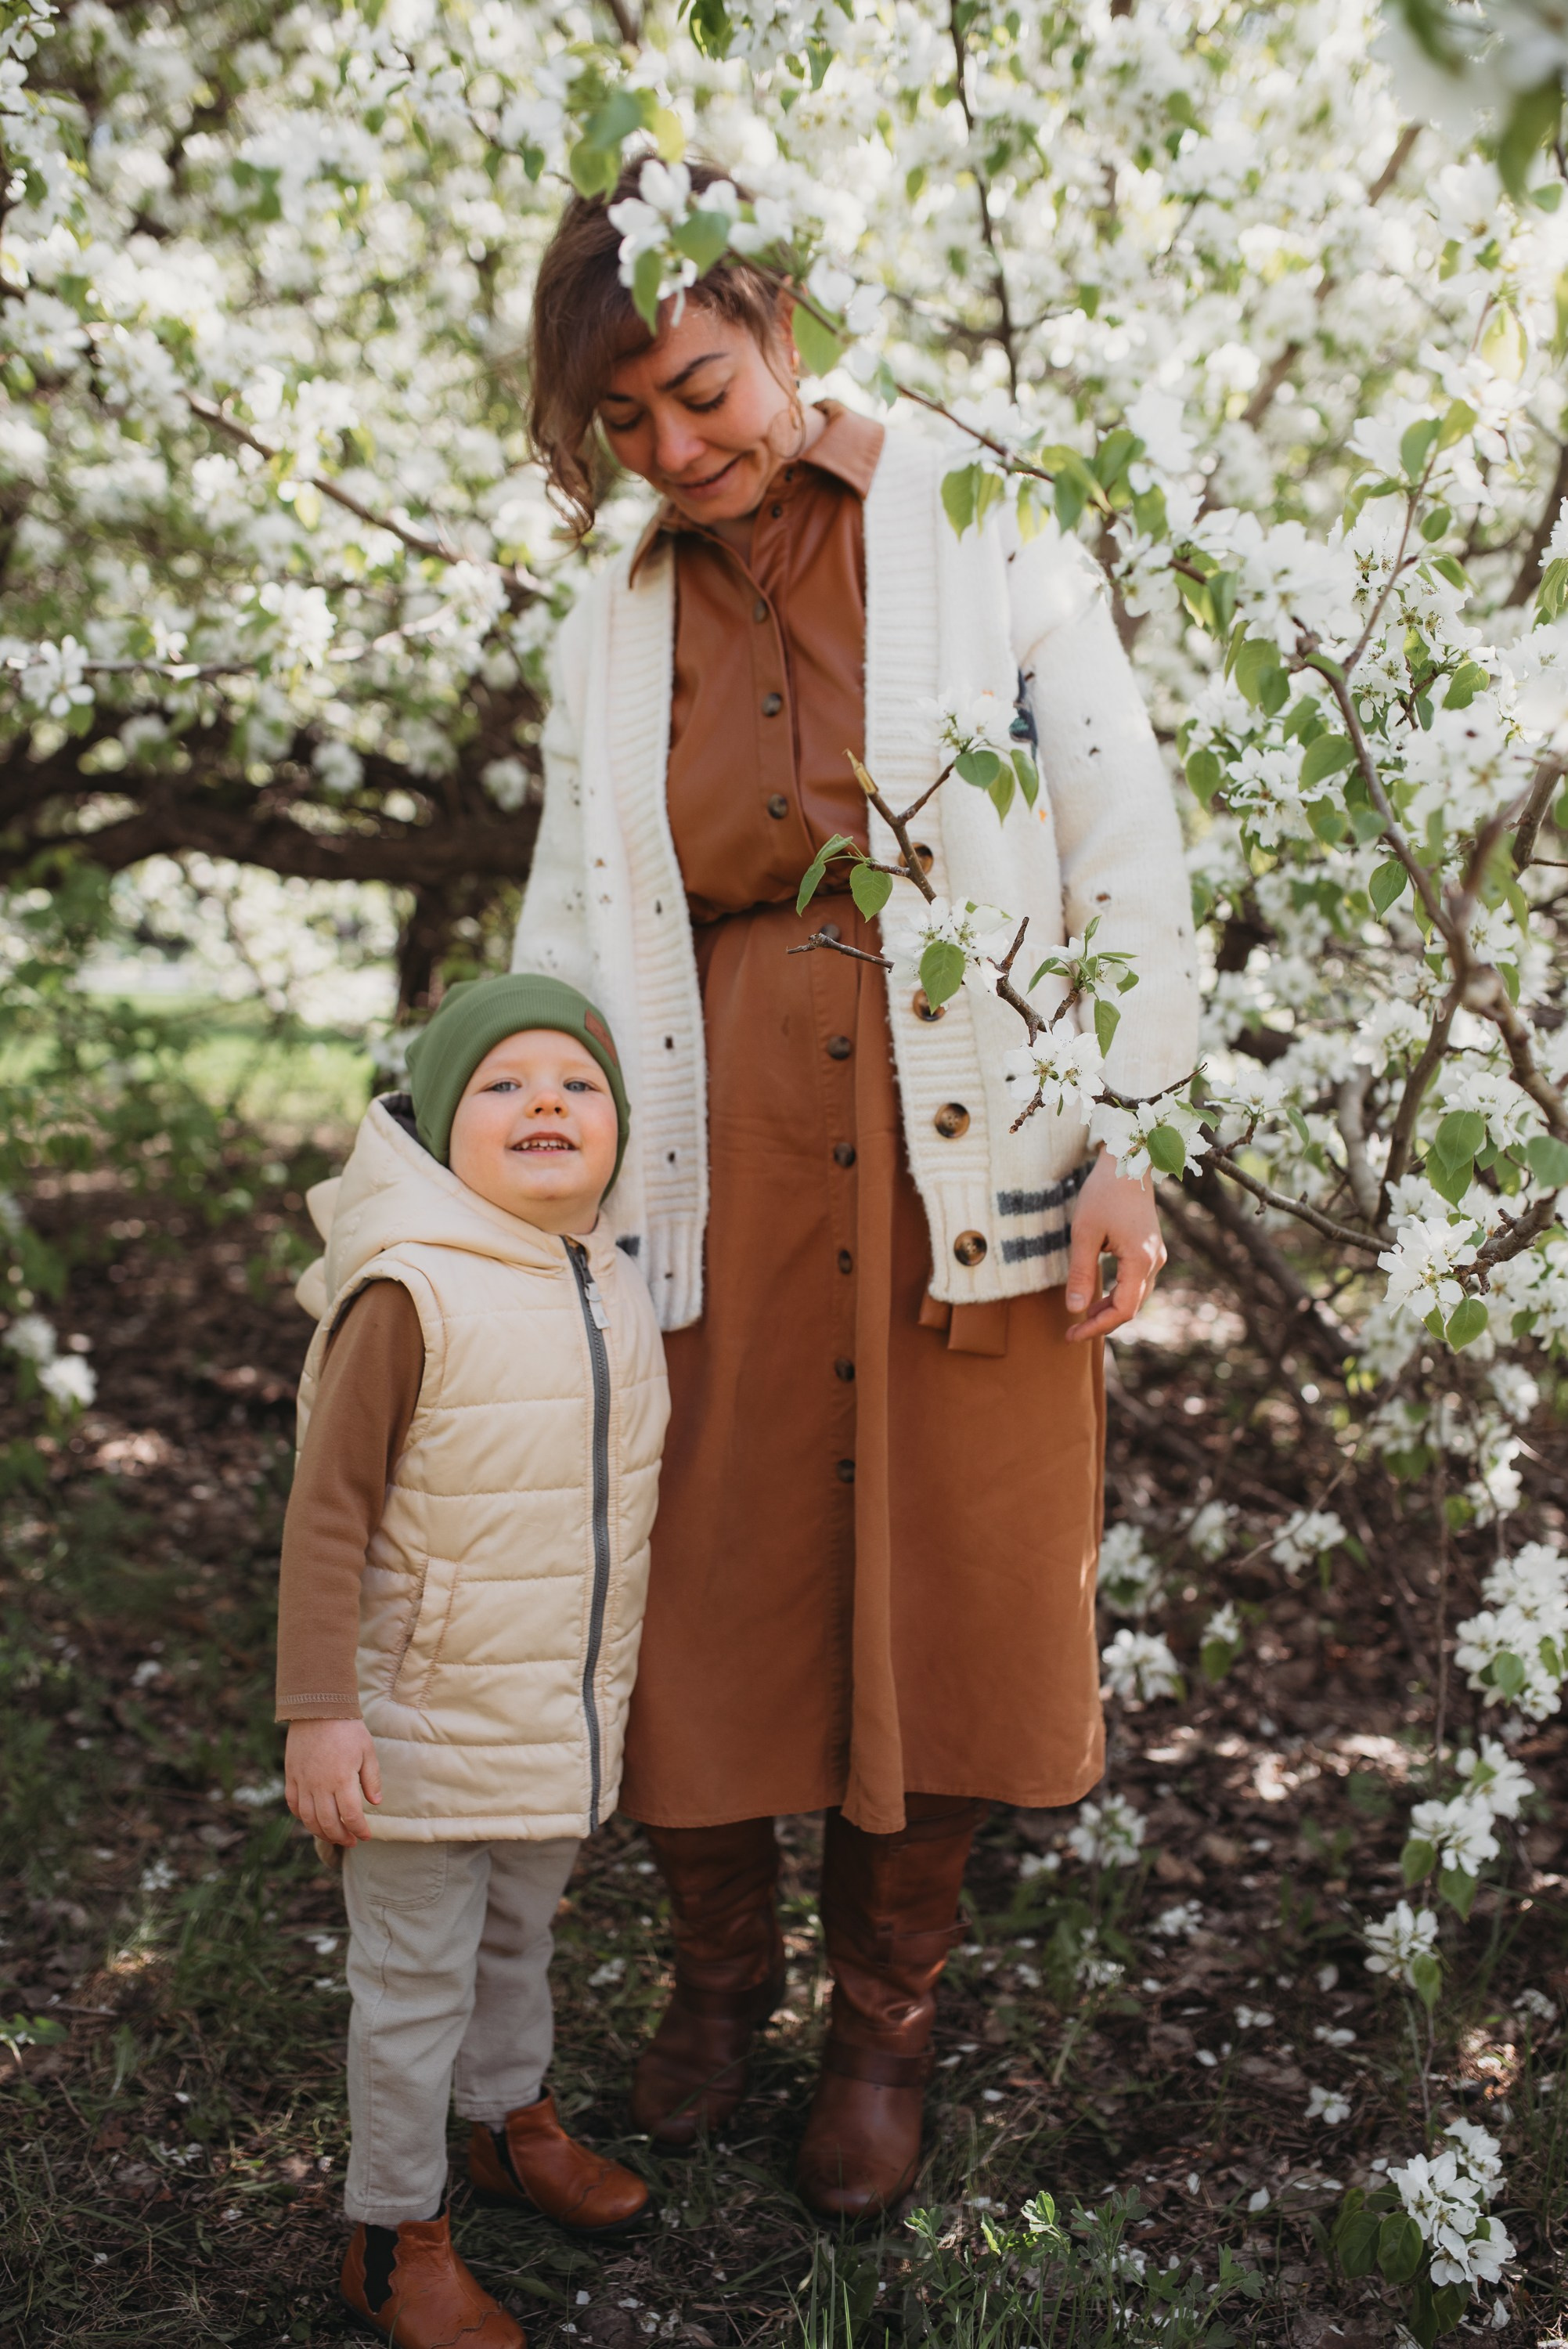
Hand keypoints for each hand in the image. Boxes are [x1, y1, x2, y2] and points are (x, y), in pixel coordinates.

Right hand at [285, 1718, 381, 1845]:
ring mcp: (302, 1782)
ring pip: (308, 1818)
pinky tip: (312, 1819)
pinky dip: (302, 1817)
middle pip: (328, 1823)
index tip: (366, 1836)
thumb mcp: (367, 1751)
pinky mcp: (291, 1776)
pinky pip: (293, 1804)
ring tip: (333, 1835)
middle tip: (351, 1841)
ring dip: (321, 1832)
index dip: (359, 1830)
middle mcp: (320, 1785)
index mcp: (341, 1780)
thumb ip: (371, 1779)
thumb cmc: (347, 1729)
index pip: (351, 1816)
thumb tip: (375, 1803)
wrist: (318, 1708)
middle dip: (341, 1837)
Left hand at [1063, 1151, 1166, 1343]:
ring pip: (1135, 1296)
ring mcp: (1156, 1255)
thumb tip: (1075, 1309)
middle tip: (1072, 1332)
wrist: (1128, 1162)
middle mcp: (1154, 1261)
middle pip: (1131, 1307)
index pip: (1123, 1310)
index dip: (1097, 1326)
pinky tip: (1098, 1295)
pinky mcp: (1151, 1249)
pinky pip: (1136, 1282)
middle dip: (1102, 1322)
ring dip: (1110, 1309)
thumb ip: (1081, 1273)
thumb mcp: (1084, 1233)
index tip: (1073, 1334)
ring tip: (1082, 1316)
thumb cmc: (1104, 1193)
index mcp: (1140, 1260)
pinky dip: (1117, 1293)